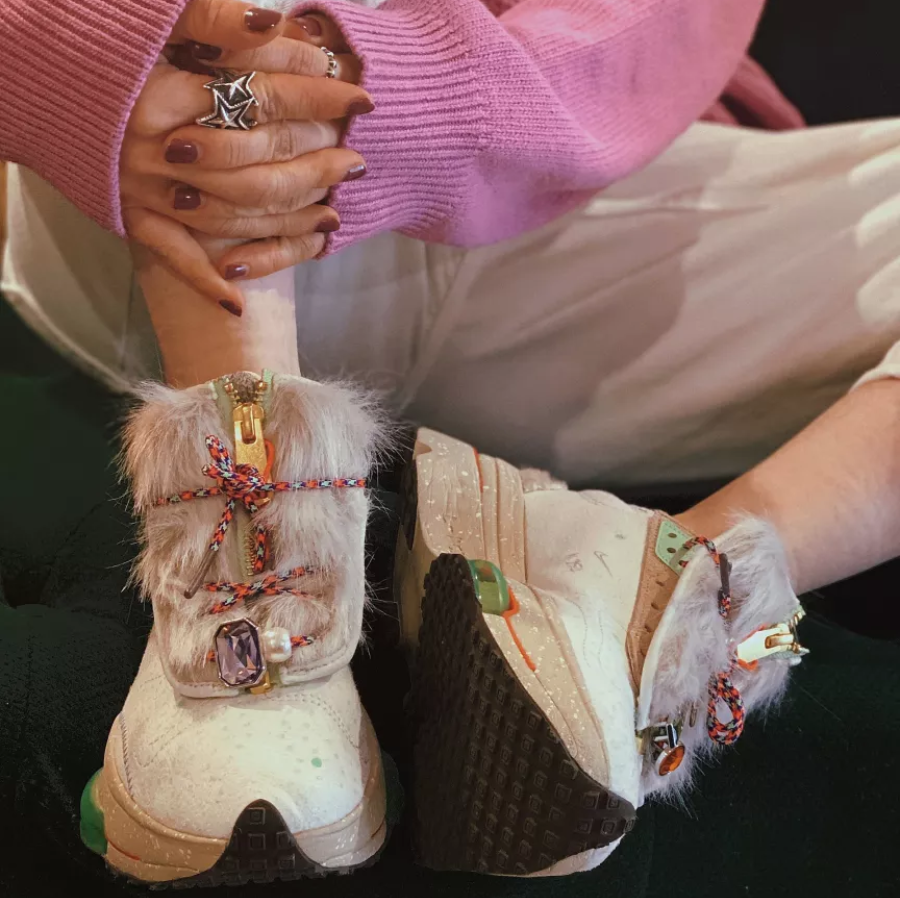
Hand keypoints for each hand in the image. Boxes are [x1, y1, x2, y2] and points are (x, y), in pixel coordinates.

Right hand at [121, 1, 372, 314]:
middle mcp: (158, 148)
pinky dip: (205, 282)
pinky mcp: (129, 217)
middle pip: (259, 164)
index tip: (360, 97)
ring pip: (234, 216)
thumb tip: (277, 21)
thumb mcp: (155, 16)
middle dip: (317, 162)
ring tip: (333, 213)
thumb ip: (213, 20)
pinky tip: (238, 303)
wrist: (28, 77)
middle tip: (357, 161)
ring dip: (288, 219)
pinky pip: (174, 259)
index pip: (264, 97)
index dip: (318, 96)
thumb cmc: (100, 41)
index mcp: (166, 91)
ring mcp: (144, 190)